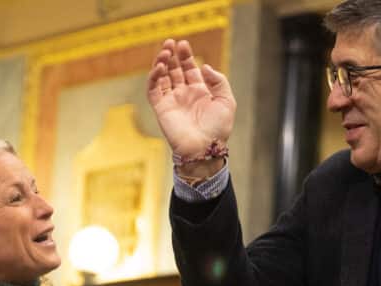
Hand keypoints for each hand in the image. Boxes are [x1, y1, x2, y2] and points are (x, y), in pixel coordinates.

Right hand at [146, 38, 235, 160]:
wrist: (205, 148)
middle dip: (172, 55)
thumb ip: (218, 81)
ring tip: (164, 52)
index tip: (183, 44)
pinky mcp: (161, 108)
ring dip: (161, 63)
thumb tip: (204, 66)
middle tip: (170, 42)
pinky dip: (154, 77)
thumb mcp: (227, 101)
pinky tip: (160, 67)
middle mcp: (184, 94)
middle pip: (174, 70)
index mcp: (199, 92)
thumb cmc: (218, 129)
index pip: (189, 69)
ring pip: (162, 77)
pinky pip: (153, 90)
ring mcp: (172, 101)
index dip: (185, 56)